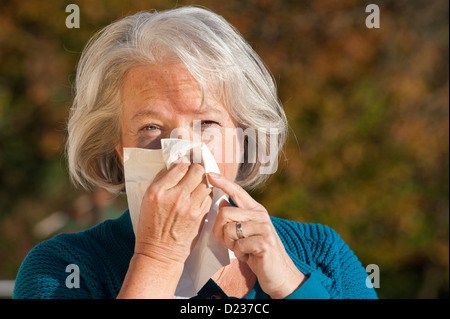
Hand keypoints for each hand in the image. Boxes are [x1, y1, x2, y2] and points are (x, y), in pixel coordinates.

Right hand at [134, 163, 212, 265]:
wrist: (159, 252)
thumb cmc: (151, 226)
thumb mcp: (146, 200)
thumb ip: (161, 180)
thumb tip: (176, 165)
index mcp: (158, 191)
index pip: (180, 166)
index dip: (184, 163)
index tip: (184, 166)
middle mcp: (175, 196)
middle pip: (197, 170)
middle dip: (196, 169)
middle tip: (194, 172)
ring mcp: (190, 206)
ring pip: (206, 182)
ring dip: (203, 180)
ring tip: (197, 184)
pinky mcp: (200, 215)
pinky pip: (209, 195)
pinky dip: (205, 193)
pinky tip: (199, 196)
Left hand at [208, 172, 305, 298]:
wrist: (279, 274)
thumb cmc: (257, 253)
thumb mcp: (245, 233)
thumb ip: (235, 218)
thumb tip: (221, 201)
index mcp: (255, 209)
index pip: (237, 191)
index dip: (223, 182)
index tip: (210, 174)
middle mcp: (260, 214)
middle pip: (225, 212)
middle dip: (220, 232)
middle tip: (231, 243)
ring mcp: (264, 227)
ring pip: (230, 229)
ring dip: (231, 245)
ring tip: (243, 250)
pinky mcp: (265, 242)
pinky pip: (238, 245)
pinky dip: (239, 254)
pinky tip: (249, 256)